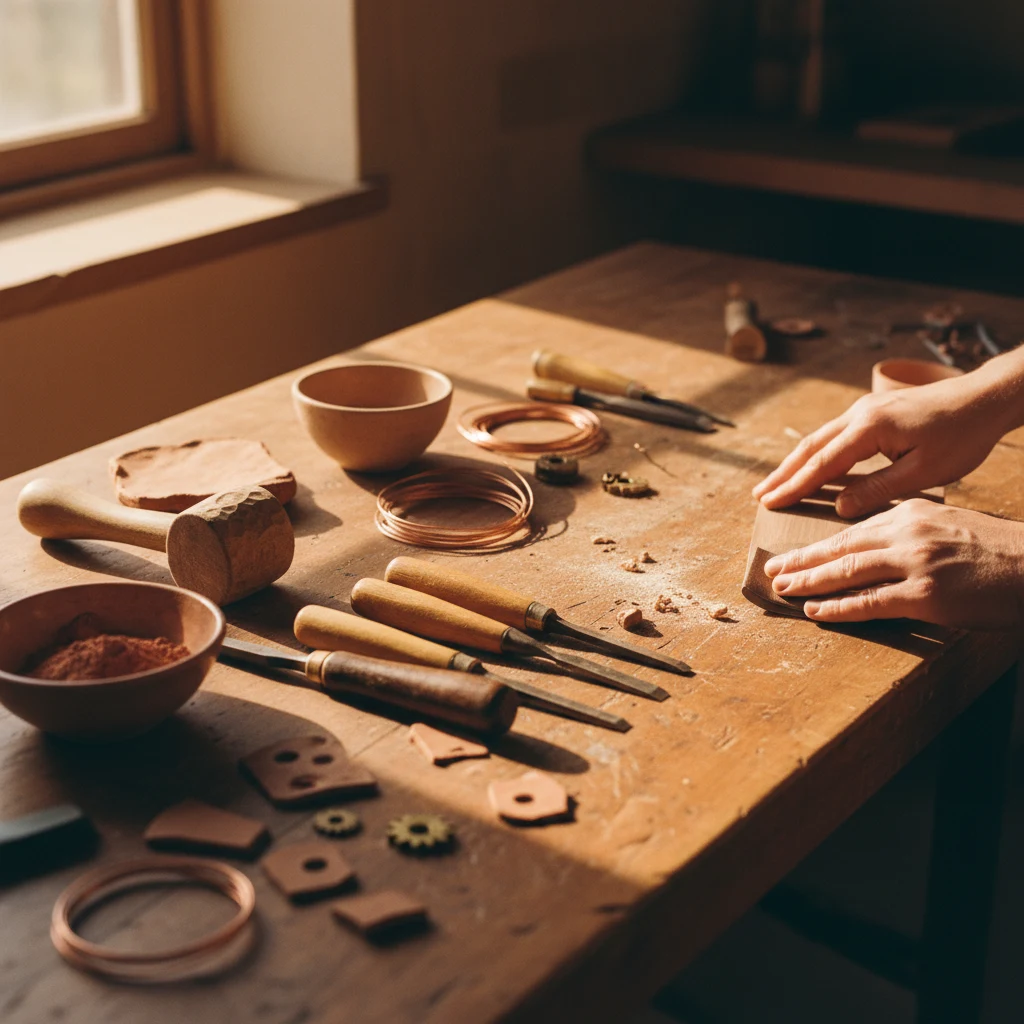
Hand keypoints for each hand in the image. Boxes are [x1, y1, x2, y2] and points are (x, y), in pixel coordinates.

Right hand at [752, 365, 1020, 517]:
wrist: (985, 398)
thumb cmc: (962, 436)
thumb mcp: (925, 471)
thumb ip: (880, 489)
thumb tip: (840, 506)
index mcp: (870, 428)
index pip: (823, 464)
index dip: (794, 487)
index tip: (770, 503)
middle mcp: (860, 414)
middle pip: (811, 447)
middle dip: (783, 473)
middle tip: (759, 496)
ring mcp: (865, 409)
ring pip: (820, 439)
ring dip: (795, 463)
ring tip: (774, 484)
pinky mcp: (874, 411)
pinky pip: (835, 435)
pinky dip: (816, 454)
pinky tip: (811, 467)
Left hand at [763, 499, 1023, 628]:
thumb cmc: (996, 552)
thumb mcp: (947, 526)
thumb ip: (909, 534)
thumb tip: (874, 550)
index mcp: (911, 514)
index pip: (853, 531)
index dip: (818, 545)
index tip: (792, 554)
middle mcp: (908, 534)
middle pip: (841, 548)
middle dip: (802, 561)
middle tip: (773, 570)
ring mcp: (915, 564)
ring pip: (847, 573)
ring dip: (809, 582)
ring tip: (783, 589)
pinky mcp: (925, 595)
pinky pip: (869, 603)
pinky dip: (837, 608)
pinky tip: (815, 610)